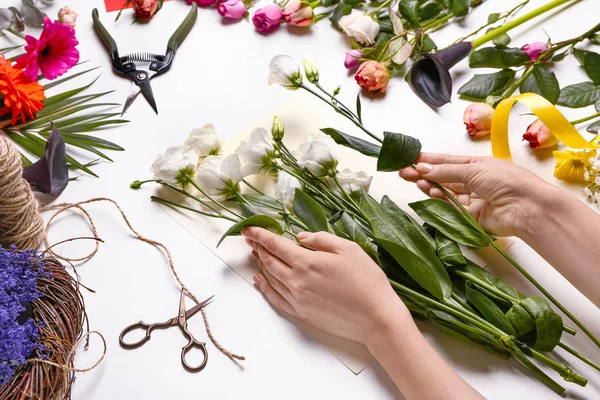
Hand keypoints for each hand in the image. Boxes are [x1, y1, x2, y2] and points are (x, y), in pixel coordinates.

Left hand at [242, 228, 409, 346]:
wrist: (376, 319)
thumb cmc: (367, 281)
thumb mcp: (349, 249)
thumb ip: (322, 240)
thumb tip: (300, 237)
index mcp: (307, 262)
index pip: (276, 245)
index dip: (260, 236)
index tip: (248, 230)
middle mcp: (296, 281)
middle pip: (270, 261)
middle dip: (258, 248)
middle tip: (251, 240)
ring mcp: (297, 299)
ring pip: (271, 279)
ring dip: (261, 265)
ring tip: (255, 255)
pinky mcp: (301, 313)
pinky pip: (276, 298)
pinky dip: (265, 288)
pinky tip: (261, 281)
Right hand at [399, 153, 555, 236]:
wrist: (526, 208)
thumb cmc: (506, 181)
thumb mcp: (473, 169)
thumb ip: (446, 171)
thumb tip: (422, 168)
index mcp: (476, 165)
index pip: (447, 161)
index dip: (428, 160)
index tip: (409, 158)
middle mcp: (473, 180)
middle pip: (443, 176)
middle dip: (423, 173)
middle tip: (403, 171)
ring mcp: (471, 198)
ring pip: (444, 191)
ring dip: (429, 185)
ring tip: (413, 179)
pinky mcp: (470, 216)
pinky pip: (450, 207)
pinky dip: (439, 199)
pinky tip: (430, 191)